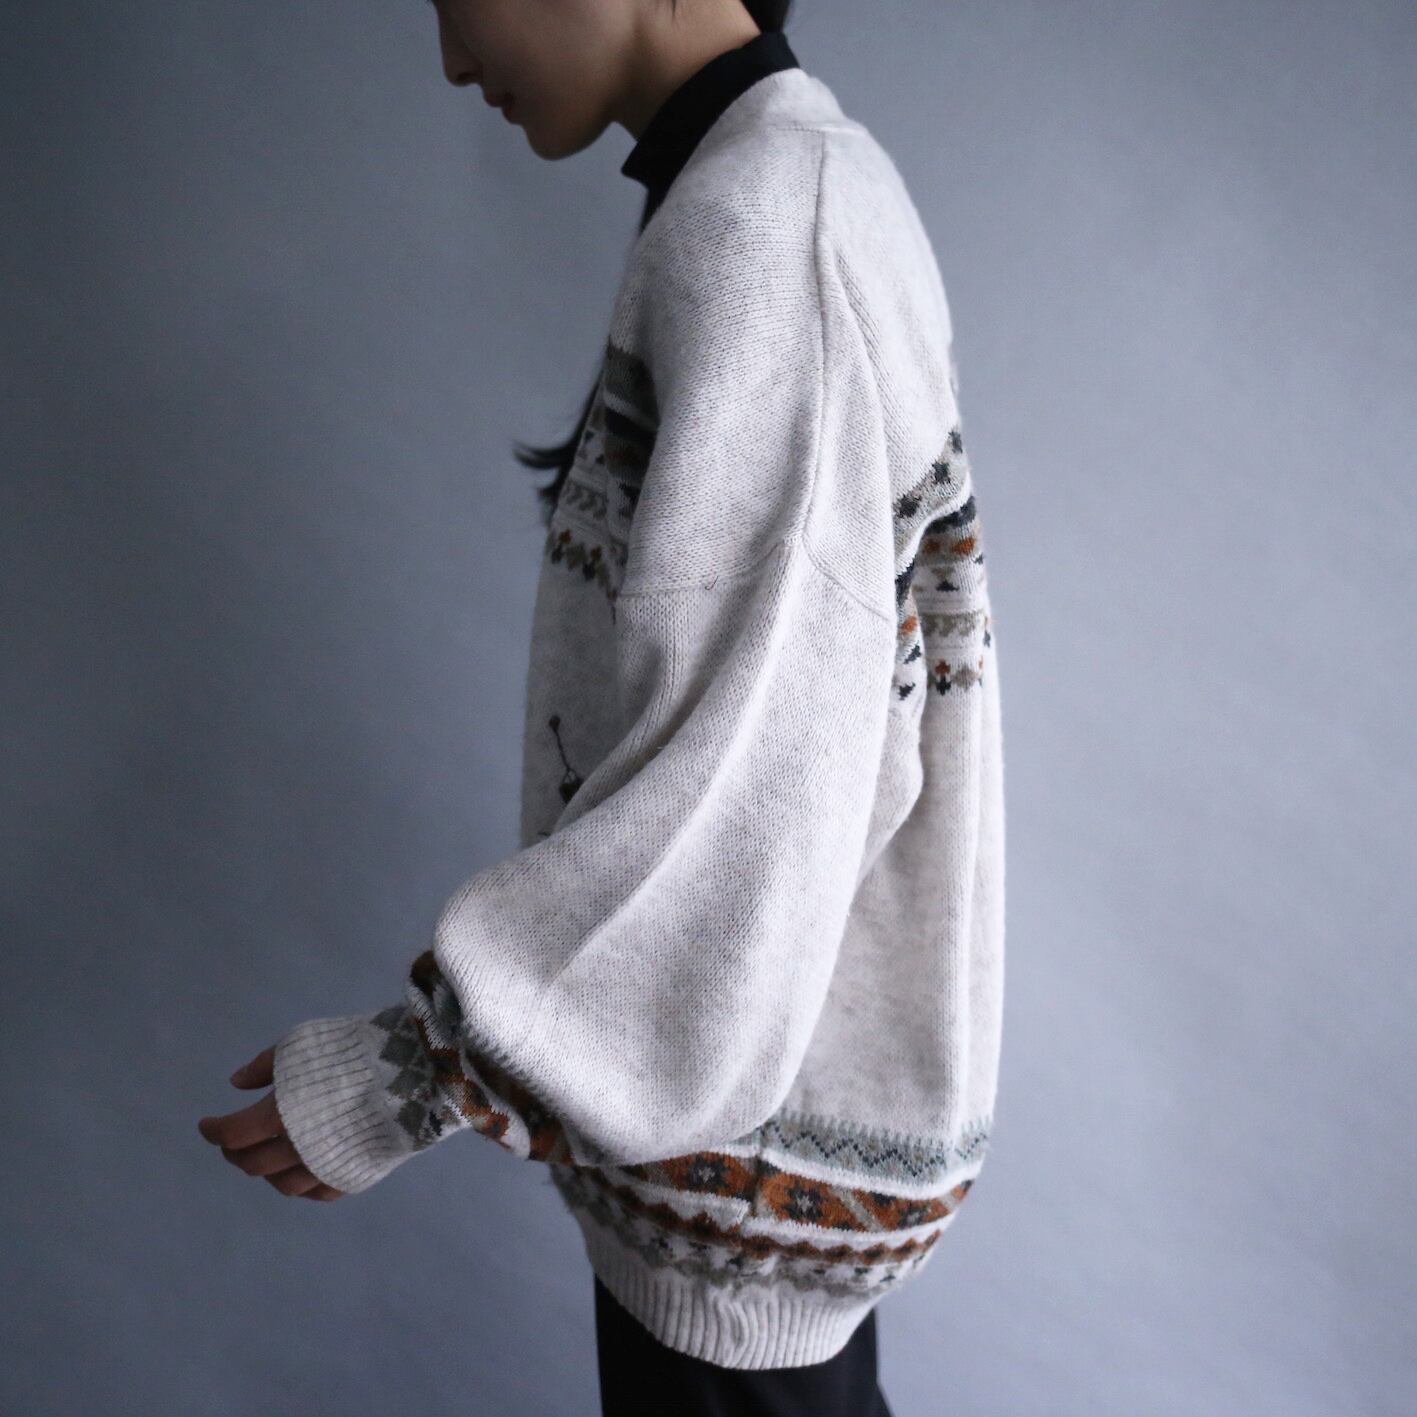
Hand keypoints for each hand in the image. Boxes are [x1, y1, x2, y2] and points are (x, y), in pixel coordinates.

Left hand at [197, 1045, 344, 1200]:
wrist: (413, 1073)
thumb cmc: (352, 1051)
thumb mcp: (300, 1045)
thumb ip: (264, 1067)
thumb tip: (236, 1084)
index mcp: (278, 1116)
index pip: (231, 1135)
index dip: (213, 1130)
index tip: (206, 1124)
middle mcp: (296, 1150)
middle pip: (252, 1163)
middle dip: (235, 1152)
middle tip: (233, 1141)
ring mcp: (324, 1170)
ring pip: (281, 1184)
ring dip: (266, 1170)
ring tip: (266, 1154)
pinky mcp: (351, 1178)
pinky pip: (316, 1192)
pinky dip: (302, 1183)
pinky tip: (301, 1168)